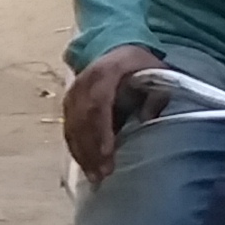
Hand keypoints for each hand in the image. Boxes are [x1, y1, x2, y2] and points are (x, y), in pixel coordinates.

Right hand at [63, 45, 164, 179]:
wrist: (116, 47)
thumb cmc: (138, 63)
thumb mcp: (155, 70)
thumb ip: (155, 94)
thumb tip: (147, 118)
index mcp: (105, 71)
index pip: (98, 103)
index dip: (101, 130)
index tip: (108, 153)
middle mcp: (83, 82)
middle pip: (82, 120)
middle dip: (91, 149)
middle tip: (102, 174)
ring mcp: (73, 93)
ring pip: (72, 127)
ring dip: (82, 153)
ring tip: (94, 177)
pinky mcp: (68, 103)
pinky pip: (68, 129)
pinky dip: (76, 148)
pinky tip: (85, 166)